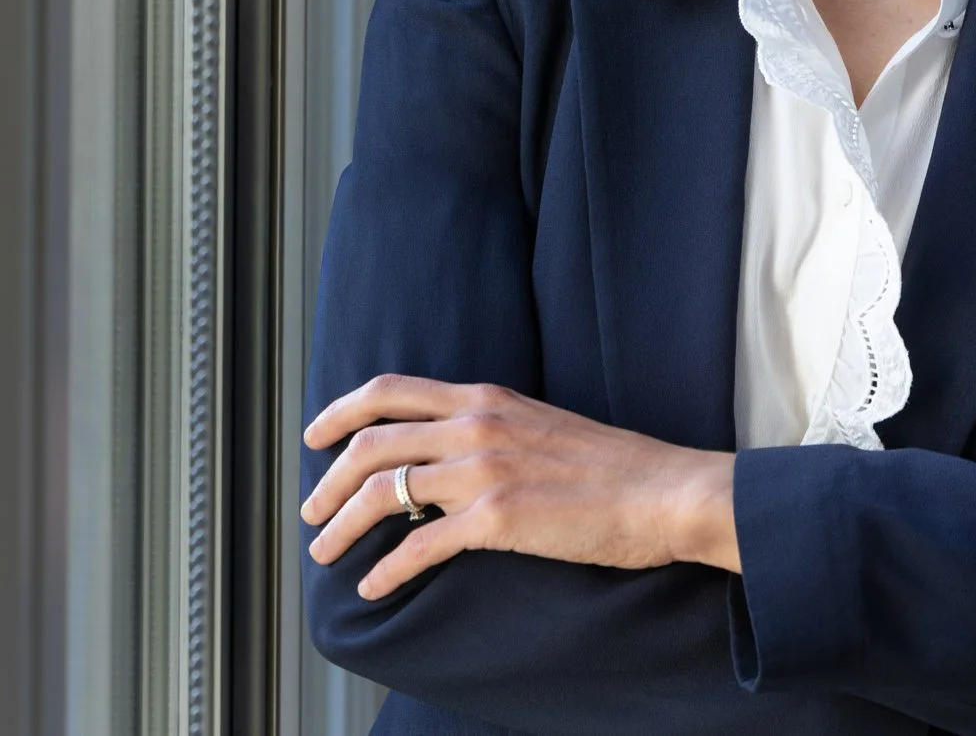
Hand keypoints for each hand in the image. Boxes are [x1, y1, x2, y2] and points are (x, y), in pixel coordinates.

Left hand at [300, 375, 738, 600]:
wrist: (665, 492)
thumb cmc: (612, 467)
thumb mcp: (539, 424)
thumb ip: (490, 428)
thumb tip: (446, 453)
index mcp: (483, 397)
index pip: (389, 390)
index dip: (340, 412)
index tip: (313, 437)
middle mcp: (475, 424)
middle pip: (371, 444)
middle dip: (327, 480)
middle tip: (309, 511)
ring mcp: (484, 469)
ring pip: (383, 491)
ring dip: (341, 524)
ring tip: (324, 550)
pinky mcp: (498, 518)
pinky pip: (420, 544)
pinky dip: (386, 568)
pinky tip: (373, 586)